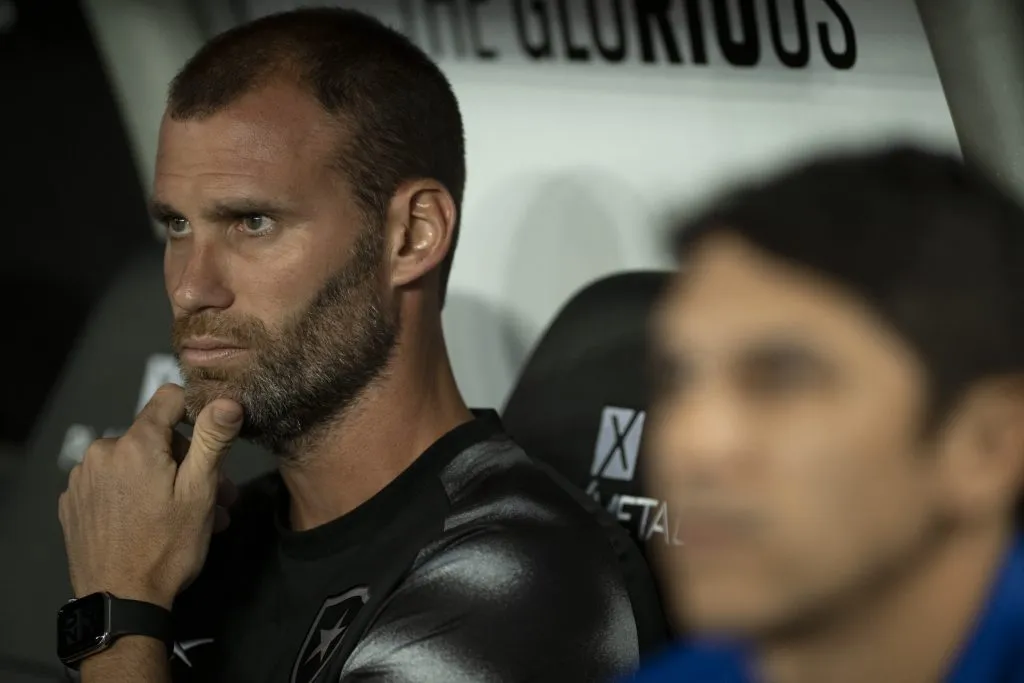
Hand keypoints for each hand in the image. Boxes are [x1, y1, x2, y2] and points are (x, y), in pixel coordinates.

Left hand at [58, 384, 242, 609]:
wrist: (121, 602)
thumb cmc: (167, 548)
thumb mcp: (199, 491)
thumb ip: (212, 439)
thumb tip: (227, 400)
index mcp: (134, 444)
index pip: (168, 398)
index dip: (195, 413)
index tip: (210, 440)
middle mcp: (100, 453)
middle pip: (154, 437)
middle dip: (186, 461)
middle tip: (215, 495)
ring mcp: (82, 479)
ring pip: (134, 462)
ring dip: (163, 480)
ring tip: (187, 515)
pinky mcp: (74, 504)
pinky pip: (111, 484)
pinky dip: (134, 495)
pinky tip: (150, 523)